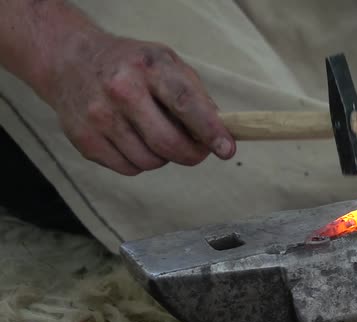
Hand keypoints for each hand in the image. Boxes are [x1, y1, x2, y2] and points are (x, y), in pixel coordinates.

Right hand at [45, 34, 235, 174]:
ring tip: (158, 136)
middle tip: (198, 151)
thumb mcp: (167, 63)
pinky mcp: (85, 139)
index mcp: (149, 66)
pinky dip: (141, 162)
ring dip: (164, 157)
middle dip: (191, 154)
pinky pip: (129, 168)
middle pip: (168, 142)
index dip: (210, 130)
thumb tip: (218, 131)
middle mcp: (121, 89)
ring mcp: (99, 116)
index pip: (186, 103)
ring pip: (150, 161)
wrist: (73, 62)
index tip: (226, 150)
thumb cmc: (131, 64)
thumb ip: (194, 94)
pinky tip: (135, 140)